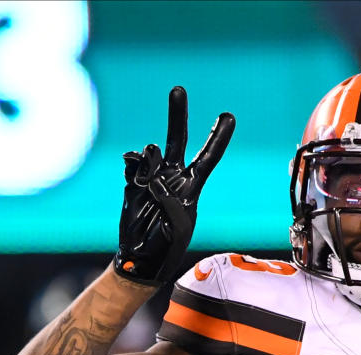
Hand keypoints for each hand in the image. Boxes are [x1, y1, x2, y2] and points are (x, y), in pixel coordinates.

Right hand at [114, 86, 235, 285]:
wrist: (140, 260)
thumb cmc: (166, 248)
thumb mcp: (178, 231)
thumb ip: (172, 205)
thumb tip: (155, 181)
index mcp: (191, 188)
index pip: (208, 158)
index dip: (217, 137)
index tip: (228, 115)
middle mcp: (173, 177)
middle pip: (178, 139)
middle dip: (178, 115)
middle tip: (178, 89)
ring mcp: (151, 178)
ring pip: (152, 152)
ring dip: (150, 158)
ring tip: (149, 182)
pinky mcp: (132, 183)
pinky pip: (132, 164)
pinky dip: (132, 164)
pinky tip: (132, 172)